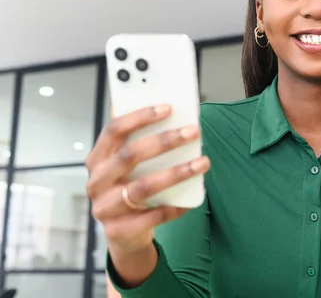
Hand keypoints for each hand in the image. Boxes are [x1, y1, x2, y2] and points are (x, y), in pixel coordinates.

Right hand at [85, 104, 209, 254]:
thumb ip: (138, 143)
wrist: (122, 234)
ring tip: (202, 162)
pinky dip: (175, 206)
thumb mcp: (126, 166)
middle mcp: (96, 181)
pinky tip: (192, 200)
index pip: (114, 130)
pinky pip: (154, 216)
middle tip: (193, 131)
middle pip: (130, 156)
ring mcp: (105, 207)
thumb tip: (169, 111)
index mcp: (97, 159)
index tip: (168, 108)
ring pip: (143, 187)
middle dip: (164, 141)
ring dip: (177, 173)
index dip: (140, 117)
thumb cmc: (128, 188)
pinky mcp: (119, 230)